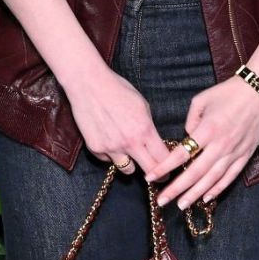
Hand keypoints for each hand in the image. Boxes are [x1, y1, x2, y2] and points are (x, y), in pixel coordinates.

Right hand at [64, 63, 169, 178]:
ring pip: (127, 170)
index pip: (163, 158)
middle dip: (156, 175)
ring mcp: (111, 147)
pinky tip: (108, 137)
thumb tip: (155, 143)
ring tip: (127, 151)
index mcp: (145, 130)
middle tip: (156, 175)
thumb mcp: (142, 105)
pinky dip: (111, 154)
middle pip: (149, 171)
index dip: (169, 166)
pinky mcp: (96, 148)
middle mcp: (129, 142)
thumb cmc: (117, 90)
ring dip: (131, 163)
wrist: (88, 84)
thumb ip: (149, 127)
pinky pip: (108, 160)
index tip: (170, 169)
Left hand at [146, 76, 258, 209]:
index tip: (150, 177)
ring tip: (181, 205)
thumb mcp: (202, 99)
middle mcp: (221, 144)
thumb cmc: (229, 92)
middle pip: (195, 172)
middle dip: (177, 189)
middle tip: (162, 201)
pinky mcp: (245, 155)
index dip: (164, 167)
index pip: (181, 153)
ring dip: (195, 194)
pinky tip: (206, 198)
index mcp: (208, 129)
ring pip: (212, 179)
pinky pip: (230, 177)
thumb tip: (187, 138)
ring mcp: (235, 152)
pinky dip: (218, 189)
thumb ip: (190, 120)